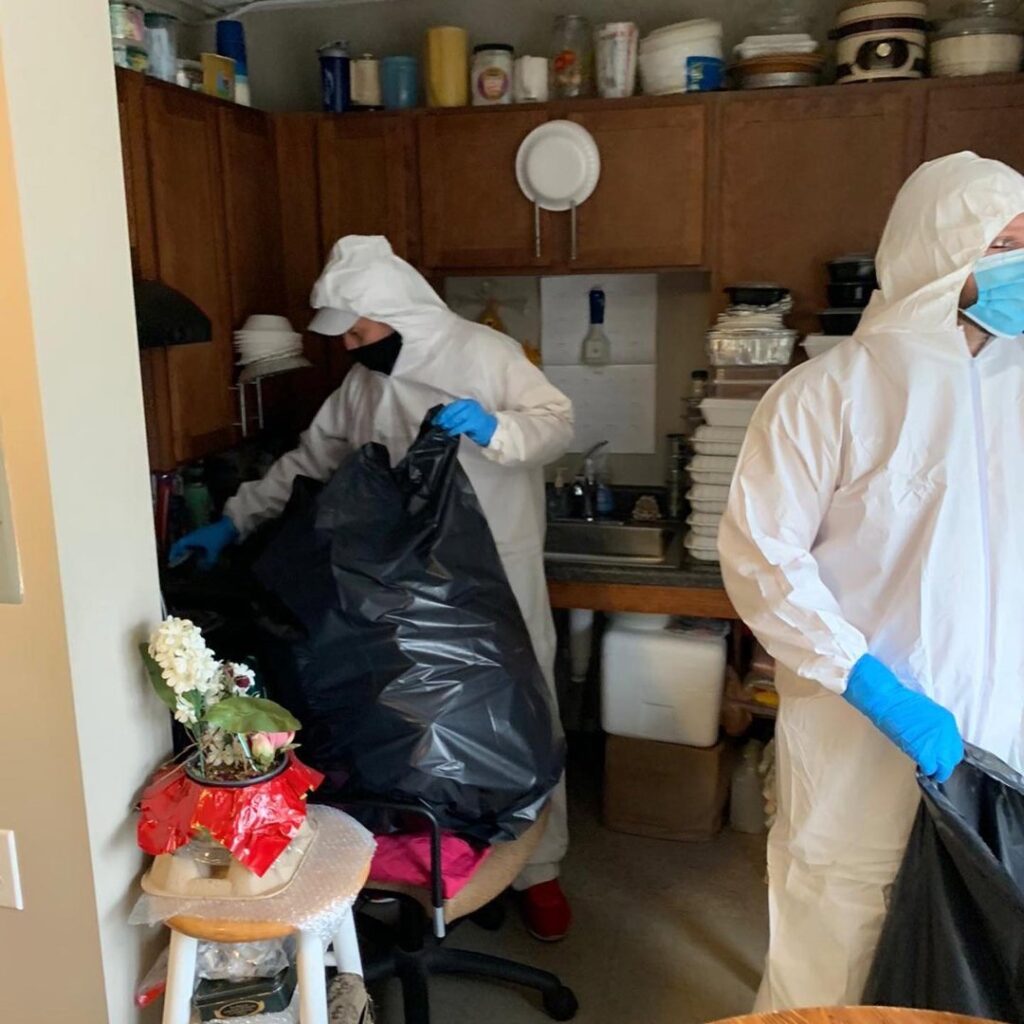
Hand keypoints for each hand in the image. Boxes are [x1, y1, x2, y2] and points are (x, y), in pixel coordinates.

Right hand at [168, 517, 238, 569]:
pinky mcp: (208, 537)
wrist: (230, 526)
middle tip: (178, 562)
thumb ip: (208, 561)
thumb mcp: (214, 550)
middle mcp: (194, 536)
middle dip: (180, 554)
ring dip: (189, 553)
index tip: (171, 560)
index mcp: (192, 538)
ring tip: (188, 562)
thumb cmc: (219, 536)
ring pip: (192, 545)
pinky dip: (198, 551)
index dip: (174, 552)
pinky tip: (201, 558)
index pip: (179, 545)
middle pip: (184, 545)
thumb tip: (204, 567)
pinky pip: (199, 545)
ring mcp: (201, 536)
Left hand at [434, 399, 497, 447]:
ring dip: (448, 424)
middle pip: (453, 410)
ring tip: (443, 429)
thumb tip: (441, 418)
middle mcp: (471, 405)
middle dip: (444, 418)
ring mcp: (474, 413)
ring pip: (456, 418)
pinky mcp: (475, 422)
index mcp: (467, 402)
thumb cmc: (476, 423)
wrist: (492, 429)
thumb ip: (456, 414)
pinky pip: (461, 426)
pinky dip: (454, 430)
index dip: (442, 413)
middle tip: (438, 425)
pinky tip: (450, 433)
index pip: (452, 406)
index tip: (435, 419)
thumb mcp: (466, 415)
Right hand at [843, 654, 963, 781]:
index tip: (938, 755)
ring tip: (926, 768)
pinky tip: (918, 766)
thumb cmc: (900, 702)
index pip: (955, 746)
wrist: (889, 700)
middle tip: (933, 765)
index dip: (946, 753)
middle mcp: (947, 734)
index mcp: (948, 722)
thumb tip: (933, 739)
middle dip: (943, 763)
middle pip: (952, 758)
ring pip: (944, 767)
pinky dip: (925, 770)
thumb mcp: (925, 712)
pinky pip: (930, 768)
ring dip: (935, 770)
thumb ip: (934, 727)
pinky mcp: (925, 752)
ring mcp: (938, 744)